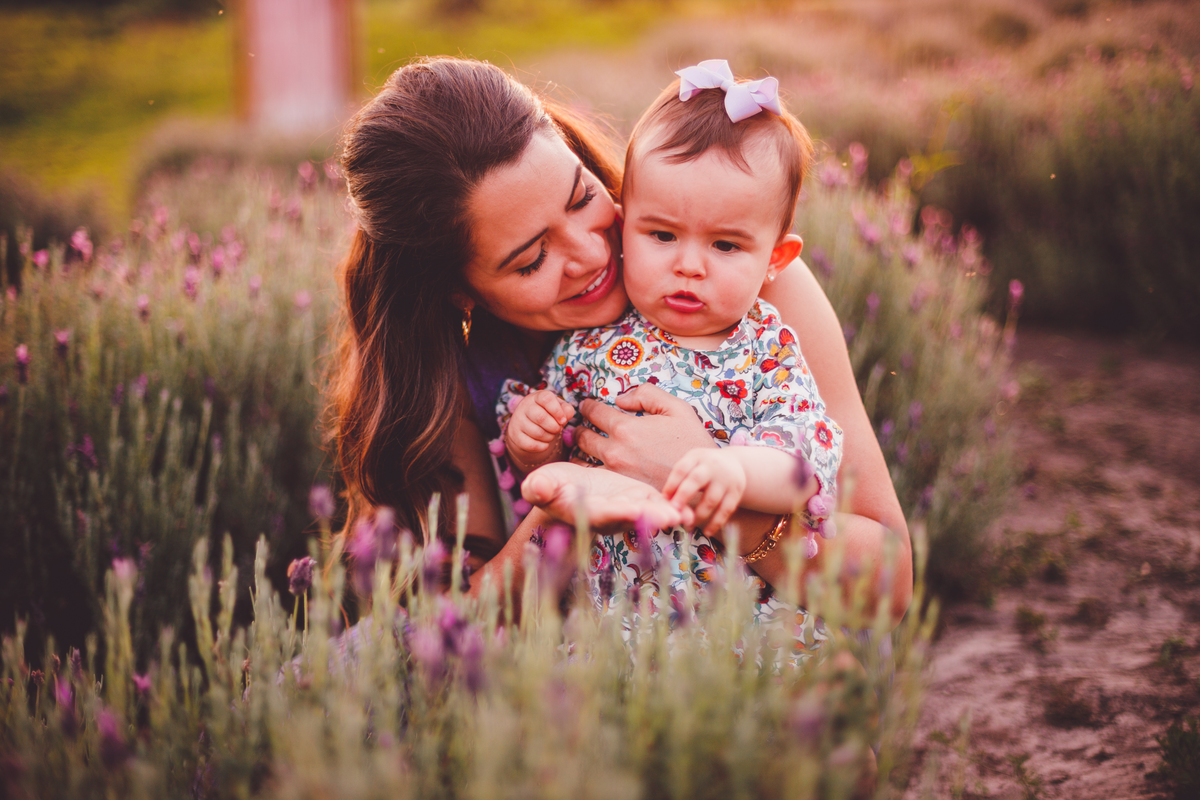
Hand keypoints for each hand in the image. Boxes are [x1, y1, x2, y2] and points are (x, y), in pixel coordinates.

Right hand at [505, 390, 574, 471]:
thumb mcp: (558, 408)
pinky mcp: (515, 435)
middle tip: (557, 429)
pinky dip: (542, 446)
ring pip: (537, 433)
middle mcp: (525, 406)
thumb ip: (566, 410)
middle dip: (554, 427)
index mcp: (537, 397)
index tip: (563, 420)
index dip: (557, 411)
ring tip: (550, 435)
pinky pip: (531, 444)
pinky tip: (544, 443)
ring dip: (549, 437)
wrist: (527, 427)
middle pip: (541, 417)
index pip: (546, 399)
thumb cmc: (547, 415)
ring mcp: (518, 421)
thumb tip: (565, 417)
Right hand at [520, 462, 693, 533]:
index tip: (633, 509)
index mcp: (587, 512)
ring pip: (648, 514)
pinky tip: (688, 507)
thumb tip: (535, 488)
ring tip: (686, 515)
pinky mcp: (638, 499)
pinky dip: (671, 507)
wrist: (566, 489)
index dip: (618, 512)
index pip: (603, 513)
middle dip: (650, 518)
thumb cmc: (550, 488)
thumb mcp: (541, 485)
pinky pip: (656, 505)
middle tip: (669, 518)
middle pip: (632, 518)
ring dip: (666, 515)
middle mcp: (610, 515)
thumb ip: (539, 488)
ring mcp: (626, 508)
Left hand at [575, 384, 716, 489]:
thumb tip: (620, 399)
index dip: (588, 406)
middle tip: (580, 425)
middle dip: (579, 428)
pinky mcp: (618, 489)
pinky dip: (588, 468)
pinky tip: (593, 463)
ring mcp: (614, 472)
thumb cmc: (691, 442)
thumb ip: (646, 394)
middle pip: (581, 436)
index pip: (593, 411)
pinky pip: (593, 477)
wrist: (701, 482)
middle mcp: (615, 451)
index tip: (587, 405)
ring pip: (582, 459)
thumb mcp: (676, 408)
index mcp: (626, 428)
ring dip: (581, 449)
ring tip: (585, 444)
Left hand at [662, 448, 746, 535]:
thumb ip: (679, 479)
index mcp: (697, 457)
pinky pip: (726, 510)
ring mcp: (726, 480)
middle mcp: (712, 466)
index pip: (682, 469)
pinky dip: (716, 523)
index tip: (664, 499)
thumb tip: (664, 501)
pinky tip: (707, 532)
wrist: (734, 463)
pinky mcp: (736, 492)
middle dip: (684, 496)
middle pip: (697, 480)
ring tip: (688, 526)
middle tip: (674, 511)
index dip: (672, 484)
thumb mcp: (692, 464)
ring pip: (711, 499)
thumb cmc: (704, 467)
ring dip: (699, 515)